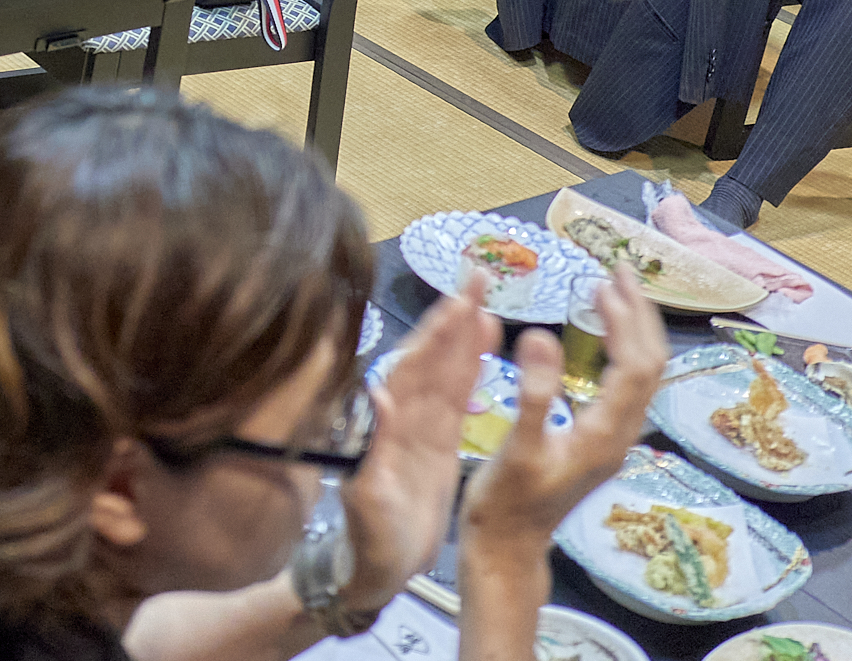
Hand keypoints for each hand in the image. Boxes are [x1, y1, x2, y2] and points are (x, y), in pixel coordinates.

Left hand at [339, 275, 495, 605]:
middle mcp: (399, 417)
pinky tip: (484, 343)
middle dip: (451, 320)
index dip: (434, 335)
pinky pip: (454, 398)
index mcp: (383, 426)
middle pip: (429, 359)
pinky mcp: (435, 443)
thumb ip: (369, 451)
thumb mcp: (367, 504)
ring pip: (444, 373)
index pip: (412, 369)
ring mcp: (418, 428)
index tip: (456, 302)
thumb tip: (376, 395)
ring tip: (484, 300)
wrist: (373, 573)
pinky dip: (468, 369)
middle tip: (477, 278)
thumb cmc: (367, 544)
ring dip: (462, 337)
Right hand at [461, 265, 665, 557]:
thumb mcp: (516, 446)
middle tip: (617, 271)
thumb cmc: (506, 503)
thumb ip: (532, 391)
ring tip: (612, 294)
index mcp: (605, 434)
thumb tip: (541, 333)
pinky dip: (617, 351)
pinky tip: (597, 339)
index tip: (605, 280)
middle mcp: (619, 435)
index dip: (626, 319)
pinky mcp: (598, 441)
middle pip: (649, 367)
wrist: (507, 549)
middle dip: (638, 316)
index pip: (635, 365)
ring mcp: (611, 440)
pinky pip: (623, 386)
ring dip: (632, 331)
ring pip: (640, 376)